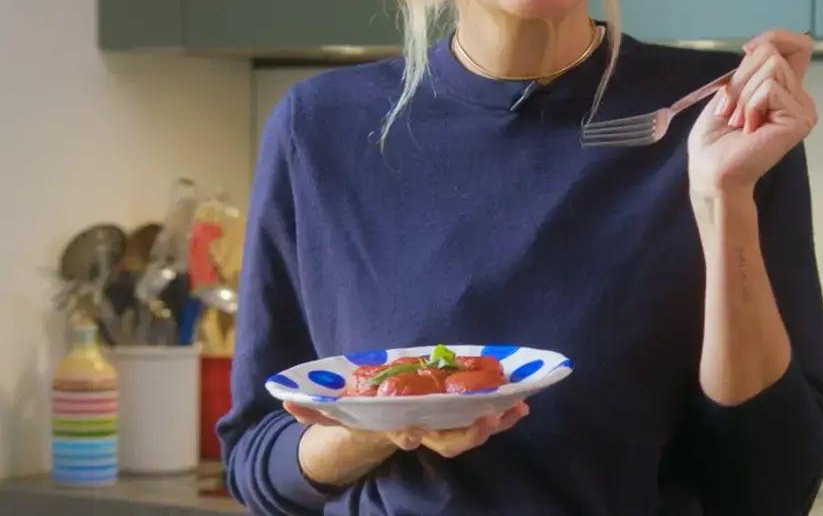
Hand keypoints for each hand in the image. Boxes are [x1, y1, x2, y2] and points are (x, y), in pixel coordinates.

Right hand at [283, 400, 528, 459]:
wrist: (369, 433)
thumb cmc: (354, 418)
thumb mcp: (329, 414)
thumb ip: (309, 407)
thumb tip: (284, 399)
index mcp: (392, 428)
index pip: (402, 434)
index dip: (410, 433)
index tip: (410, 432)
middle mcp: (420, 432)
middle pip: (447, 439)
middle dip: (467, 432)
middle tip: (486, 421)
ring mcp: (441, 427)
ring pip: (471, 431)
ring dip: (494, 422)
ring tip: (517, 408)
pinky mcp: (457, 416)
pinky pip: (481, 417)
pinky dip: (501, 411)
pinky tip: (521, 400)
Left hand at [687, 28, 817, 197]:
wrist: (711, 168)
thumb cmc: (716, 135)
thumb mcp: (731, 89)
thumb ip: (751, 68)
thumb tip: (762, 45)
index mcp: (784, 87)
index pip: (799, 45)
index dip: (773, 37)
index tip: (746, 51)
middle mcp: (799, 96)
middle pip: (772, 53)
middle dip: (742, 77)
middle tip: (734, 109)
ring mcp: (803, 109)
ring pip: (771, 67)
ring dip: (743, 93)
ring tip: (742, 120)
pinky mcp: (800, 120)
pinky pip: (770, 88)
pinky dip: (750, 104)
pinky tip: (750, 128)